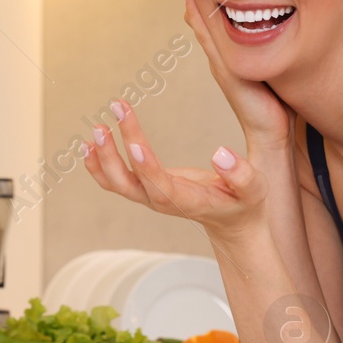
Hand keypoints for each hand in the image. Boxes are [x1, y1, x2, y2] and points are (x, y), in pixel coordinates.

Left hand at [83, 98, 266, 242]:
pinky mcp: (146, 189)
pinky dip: (99, 165)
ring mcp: (151, 197)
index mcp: (187, 202)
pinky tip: (88, 145)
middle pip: (129, 184)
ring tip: (97, 127)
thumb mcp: (254, 189)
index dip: (146, 167)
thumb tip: (220, 153)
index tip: (134, 143)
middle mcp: (162, 201)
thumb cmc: (244, 204)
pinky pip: (115, 181)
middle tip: (107, 121)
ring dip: (103, 156)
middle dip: (114, 154)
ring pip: (117, 183)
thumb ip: (241, 174)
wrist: (232, 222)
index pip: (160, 187)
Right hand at [182, 0, 291, 152]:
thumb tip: (280, 33)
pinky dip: (199, 16)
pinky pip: (209, 37)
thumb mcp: (272, 74)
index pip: (213, 23)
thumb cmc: (277, 109)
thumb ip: (273, 56)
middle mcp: (222, 58)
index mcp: (230, 58)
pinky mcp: (226, 71)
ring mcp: (221, 63)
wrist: (273, 136)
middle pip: (203, 19)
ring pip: (203, 24)